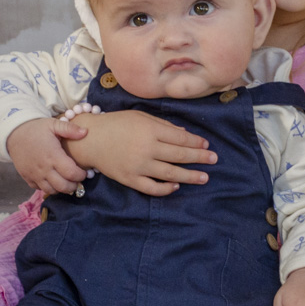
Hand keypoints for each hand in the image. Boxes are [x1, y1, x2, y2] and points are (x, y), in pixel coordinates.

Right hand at [5, 118, 88, 194]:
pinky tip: (53, 181)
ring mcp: (34, 174)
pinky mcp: (27, 178)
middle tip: (77, 180)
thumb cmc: (36, 128)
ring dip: (61, 189)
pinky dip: (48, 188)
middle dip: (74, 186)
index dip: (81, 175)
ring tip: (66, 182)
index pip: (71, 173)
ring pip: (52, 191)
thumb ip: (69, 129)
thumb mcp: (53, 124)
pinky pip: (40, 189)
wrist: (14, 133)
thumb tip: (86, 132)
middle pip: (63, 186)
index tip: (84, 172)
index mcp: (53, 155)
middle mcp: (44, 168)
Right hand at [62, 110, 216, 196]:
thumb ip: (163, 125)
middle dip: (199, 158)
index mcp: (150, 129)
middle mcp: (146, 148)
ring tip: (204, 177)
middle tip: (214, 160)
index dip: (196, 142)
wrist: (90, 140)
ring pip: (170, 173)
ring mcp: (138, 166)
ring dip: (190, 176)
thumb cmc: (117, 124)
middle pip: (179, 155)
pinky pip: (151, 188)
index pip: (180, 138)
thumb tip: (185, 134)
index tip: (206, 145)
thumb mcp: (140, 117)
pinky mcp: (130, 179)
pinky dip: (165, 189)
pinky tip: (176, 186)